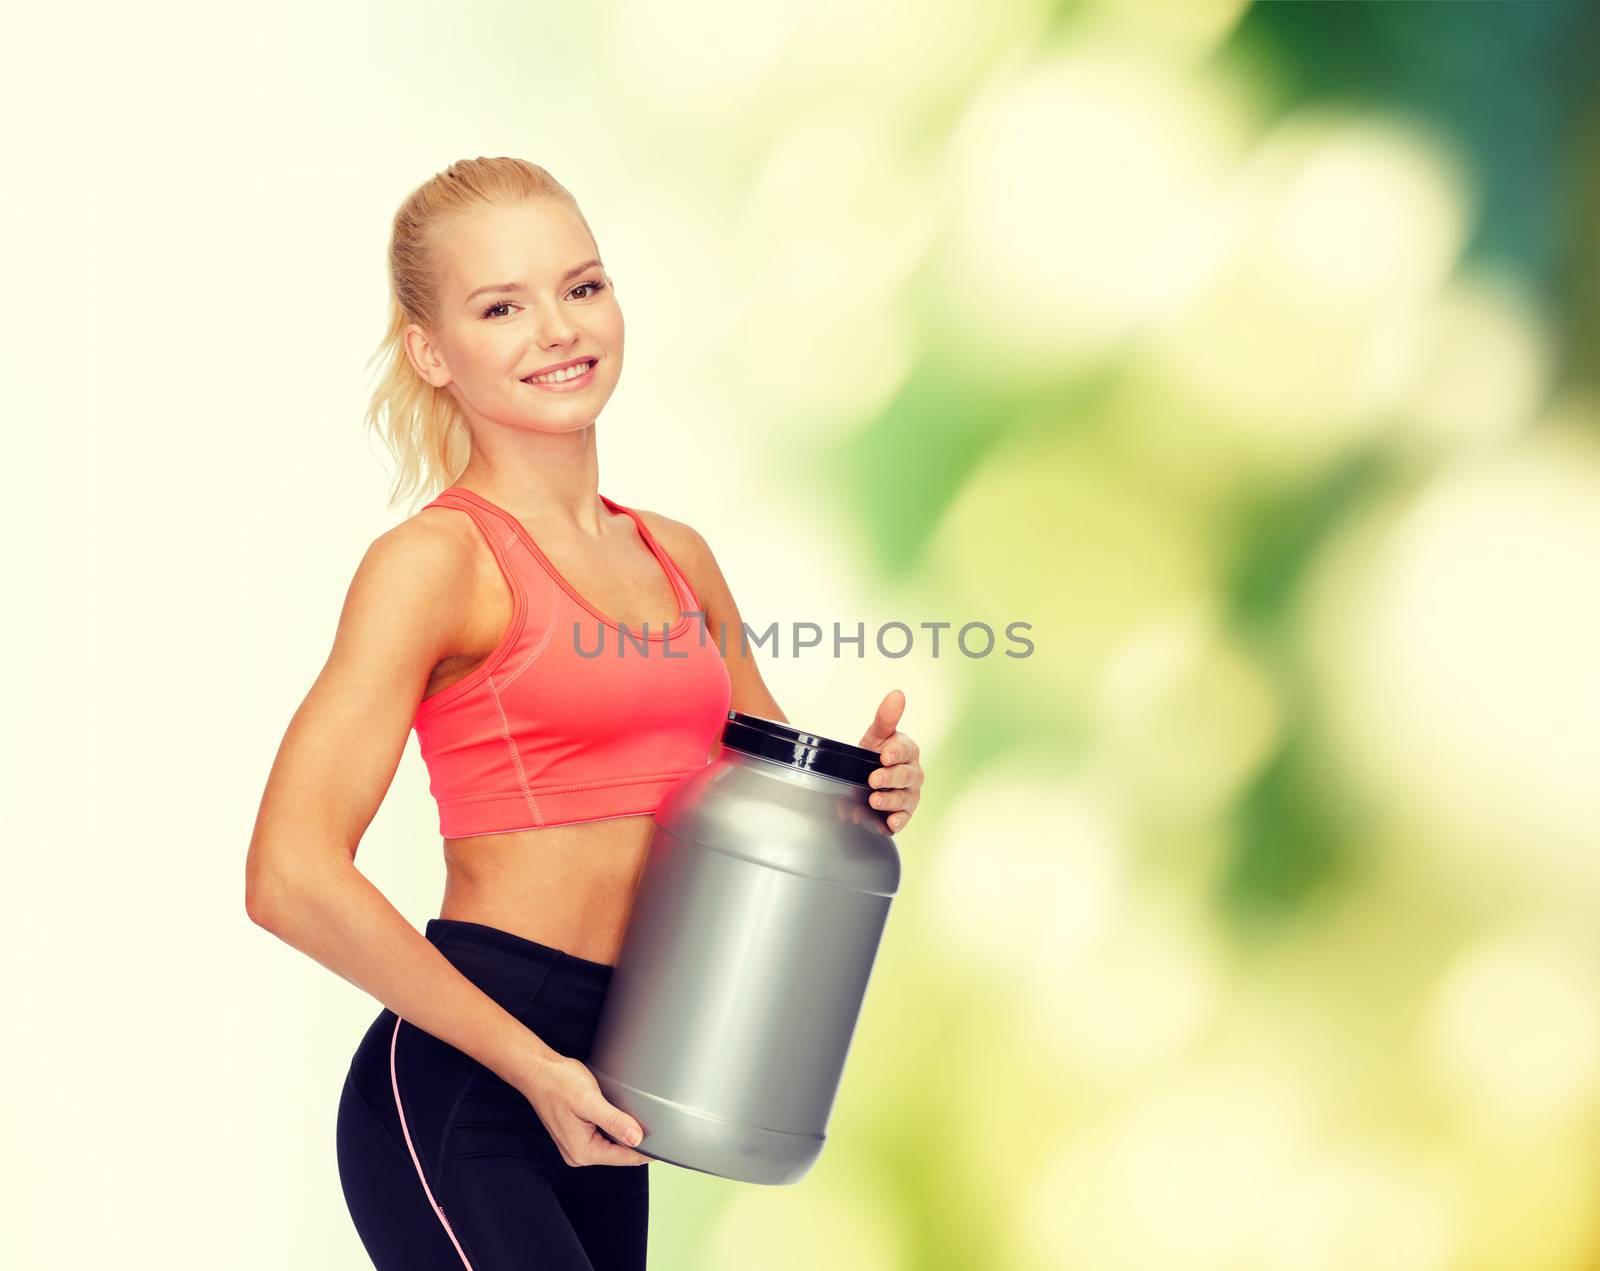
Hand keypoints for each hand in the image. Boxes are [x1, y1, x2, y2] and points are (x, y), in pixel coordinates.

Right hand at [515, 1054, 650, 1167]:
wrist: (538, 1071)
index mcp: (583, 1152)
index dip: (646, 1151)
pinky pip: (601, 1137)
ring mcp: (575, 1145)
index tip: (664, 1145)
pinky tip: (619, 1117)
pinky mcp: (575, 1134)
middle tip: (656, 1128)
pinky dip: (613, 1129)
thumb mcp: (590, 1101)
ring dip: (624, 1134)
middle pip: (618, 1154)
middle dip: (636, 1143)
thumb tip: (636, 1139)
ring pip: (610, 1145)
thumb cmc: (558, 1083)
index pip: (624, 1158)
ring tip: (638, 1121)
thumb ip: (614, 1121)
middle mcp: (578, 1154)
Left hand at [858, 688, 922, 834]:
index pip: (906, 750)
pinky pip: (904, 818)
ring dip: (890, 801)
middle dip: (890, 778)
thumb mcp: (876, 735)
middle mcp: (912, 773)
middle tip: (873, 779)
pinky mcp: (903, 813)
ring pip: (905, 799)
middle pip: (906, 776)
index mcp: (908, 751)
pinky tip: (888, 823)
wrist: (865, 779)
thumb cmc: (875, 754)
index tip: (884, 755)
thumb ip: (885, 717)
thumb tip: (897, 694)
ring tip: (874, 800)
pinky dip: (897, 821)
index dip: (896, 753)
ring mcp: (909, 795)